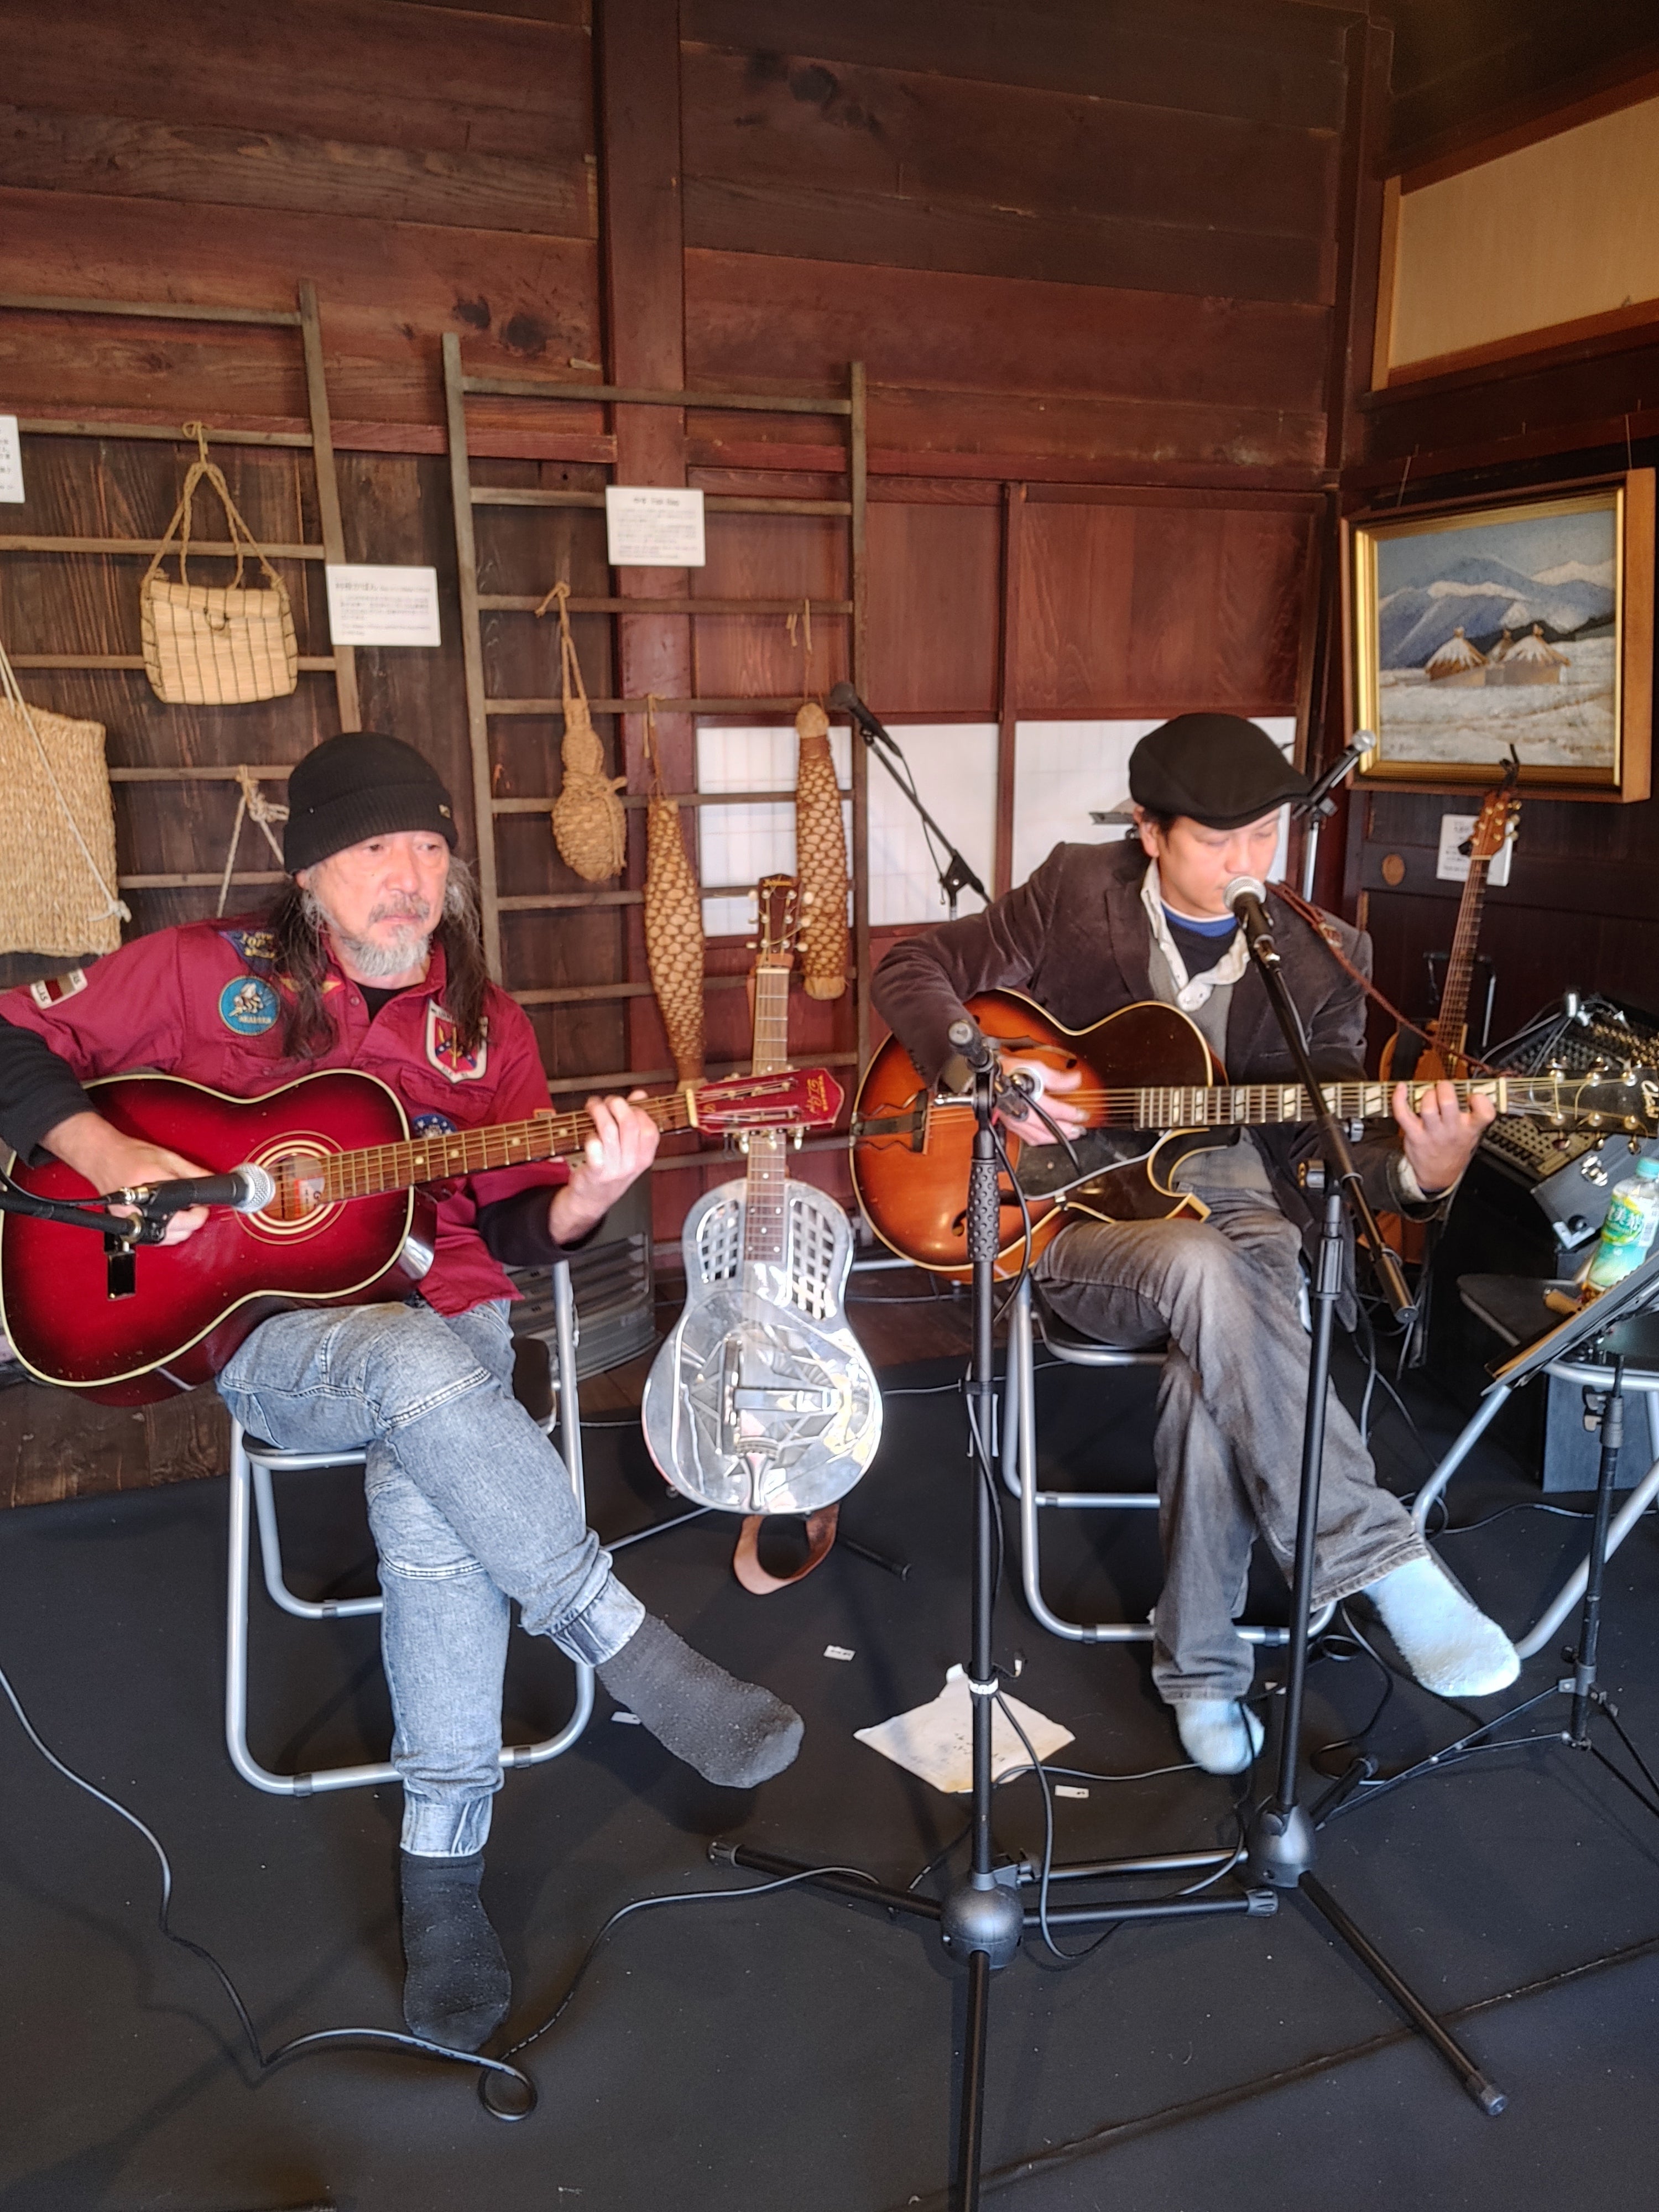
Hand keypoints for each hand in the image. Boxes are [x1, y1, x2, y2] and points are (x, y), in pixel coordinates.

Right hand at [39, 1110, 211, 1246]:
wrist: (102, 1156)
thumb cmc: (129, 1154)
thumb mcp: (167, 1158)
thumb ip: (193, 1172)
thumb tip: (212, 1182)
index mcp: (152, 1185)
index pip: (185, 1208)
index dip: (200, 1211)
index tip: (204, 1206)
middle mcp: (139, 1205)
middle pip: (178, 1228)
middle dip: (193, 1221)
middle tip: (197, 1210)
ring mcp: (130, 1217)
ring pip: (166, 1238)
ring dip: (180, 1231)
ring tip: (183, 1215)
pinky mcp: (124, 1224)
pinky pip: (151, 1237)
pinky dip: (164, 1232)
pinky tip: (167, 1221)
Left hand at [550, 1090, 658, 1243]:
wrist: (591, 1199)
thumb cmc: (610, 1170)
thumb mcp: (629, 1149)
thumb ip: (635, 1120)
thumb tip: (640, 1095)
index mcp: (645, 1156)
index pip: (649, 1127)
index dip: (637, 1110)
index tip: (626, 1104)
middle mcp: (633, 1163)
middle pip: (629, 1123)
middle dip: (616, 1104)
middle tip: (606, 1101)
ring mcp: (615, 1169)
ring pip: (609, 1130)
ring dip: (599, 1112)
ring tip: (592, 1107)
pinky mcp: (596, 1171)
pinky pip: (594, 1146)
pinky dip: (589, 1134)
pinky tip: (588, 1133)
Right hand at [994, 1057, 1085, 1147]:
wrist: (989, 1077)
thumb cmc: (1008, 1071)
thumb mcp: (1035, 1067)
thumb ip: (1056, 1077)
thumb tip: (1075, 1080)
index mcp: (1028, 1098)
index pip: (1055, 1111)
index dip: (1072, 1114)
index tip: (1082, 1115)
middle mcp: (1020, 1113)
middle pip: (1048, 1128)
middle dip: (1067, 1130)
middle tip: (1079, 1129)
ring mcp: (1014, 1121)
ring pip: (1038, 1137)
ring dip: (1055, 1139)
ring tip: (1069, 1135)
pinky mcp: (1011, 1124)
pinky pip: (1028, 1138)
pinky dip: (1041, 1140)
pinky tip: (1048, 1138)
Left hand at [1391, 1079, 1494, 1197]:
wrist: (1438, 1175)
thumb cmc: (1453, 1150)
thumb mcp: (1471, 1135)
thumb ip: (1472, 1115)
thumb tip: (1469, 1090)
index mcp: (1470, 1129)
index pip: (1484, 1113)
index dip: (1480, 1099)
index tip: (1474, 1094)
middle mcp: (1451, 1130)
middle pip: (1448, 1102)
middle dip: (1444, 1087)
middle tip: (1443, 1088)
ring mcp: (1432, 1133)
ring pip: (1427, 1107)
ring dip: (1426, 1094)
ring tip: (1428, 1095)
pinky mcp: (1414, 1135)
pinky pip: (1403, 1114)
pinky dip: (1399, 1098)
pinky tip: (1401, 1089)